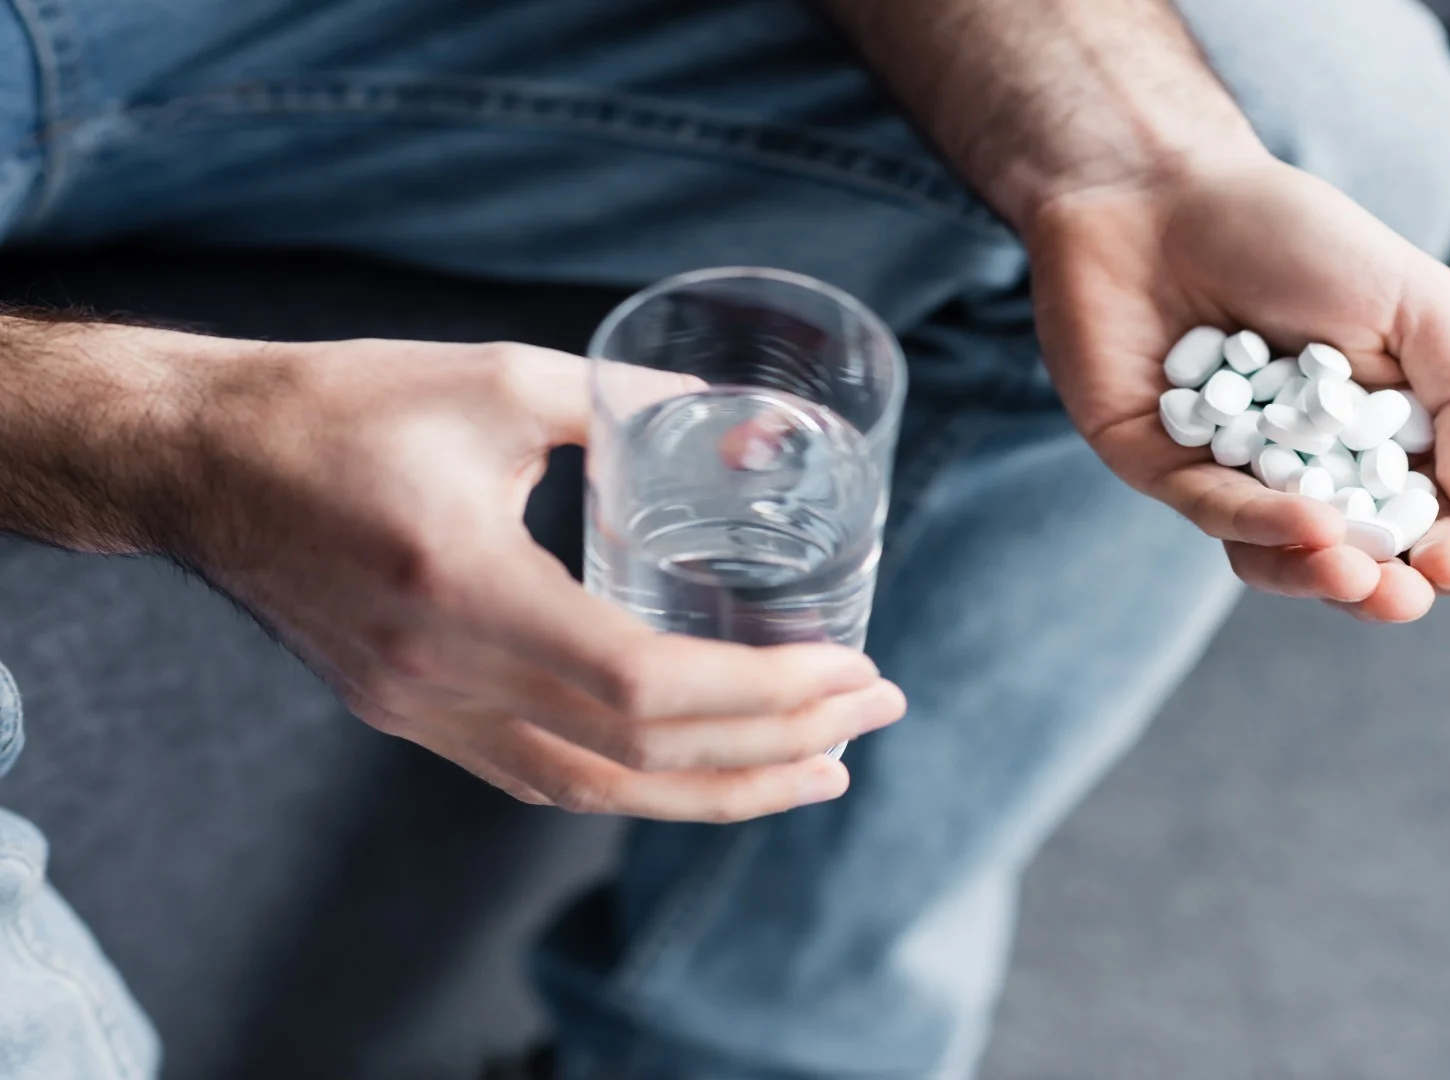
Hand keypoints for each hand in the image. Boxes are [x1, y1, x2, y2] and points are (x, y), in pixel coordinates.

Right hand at [118, 330, 904, 819]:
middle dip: (775, 748)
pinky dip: (639, 783)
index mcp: (462, 587)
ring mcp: (418, 711)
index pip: (643, 688)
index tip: (851, 672)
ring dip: (718, 791)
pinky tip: (704, 767)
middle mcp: (437, 675)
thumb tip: (757, 428)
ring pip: (593, 793)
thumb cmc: (344, 403)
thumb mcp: (502, 378)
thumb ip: (637, 403)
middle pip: (637, 760)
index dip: (764, 695)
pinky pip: (541, 779)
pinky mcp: (408, 717)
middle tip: (869, 717)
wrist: (197, 459)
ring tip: (816, 768)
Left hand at [1027, 154, 1449, 621]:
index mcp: (1375, 434)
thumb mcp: (1415, 302)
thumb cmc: (1295, 233)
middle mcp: (1303, 466)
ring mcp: (1228, 472)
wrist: (1160, 185)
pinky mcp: (1159, 464)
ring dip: (1319, 576)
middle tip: (1407, 592)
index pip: (1424, 518)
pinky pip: (1211, 511)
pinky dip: (1260, 522)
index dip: (1448, 551)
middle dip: (1386, 585)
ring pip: (1276, 554)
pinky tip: (1307, 521)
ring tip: (1356, 573)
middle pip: (1354, 554)